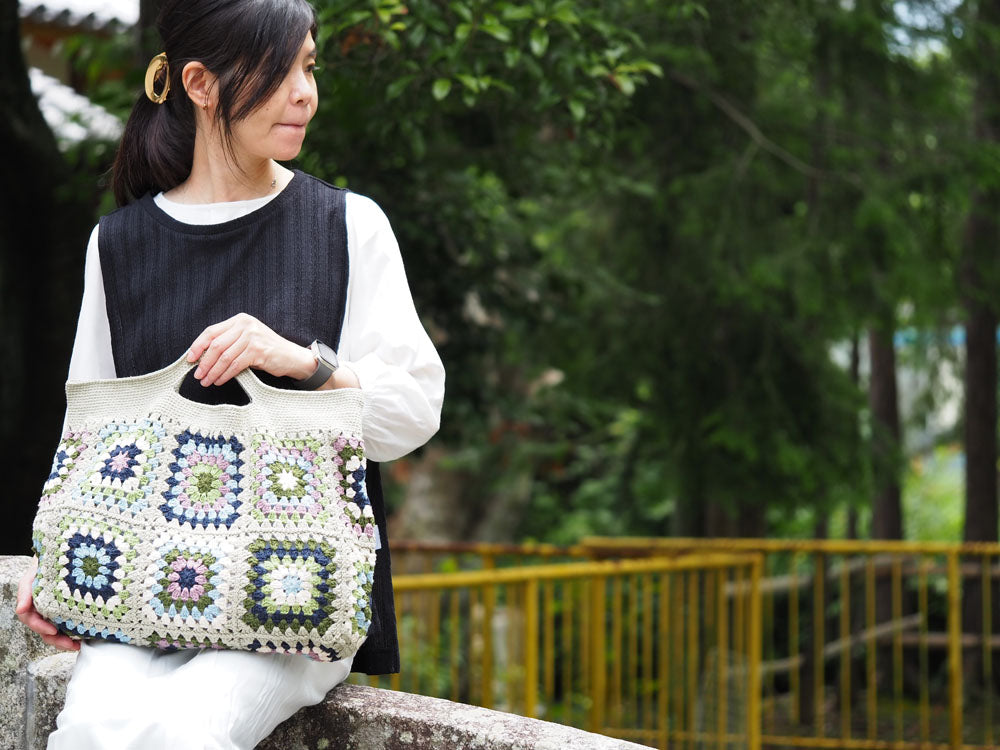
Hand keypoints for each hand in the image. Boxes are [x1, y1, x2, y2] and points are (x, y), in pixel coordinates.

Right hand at [15, 556, 79, 651]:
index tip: (53, 631)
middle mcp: (42, 608)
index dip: (40, 627)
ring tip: (78, 645)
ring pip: (56, 630)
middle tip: (71, 645)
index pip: (30, 619)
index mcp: (31, 600)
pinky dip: (75, 631)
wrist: (67, 551)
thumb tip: (20, 610)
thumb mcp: (34, 572)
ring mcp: (55, 609)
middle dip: (56, 640)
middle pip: (44, 630)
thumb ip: (26, 590)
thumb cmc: (48, 561)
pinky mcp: (69, 608)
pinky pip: (69, 622)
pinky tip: (85, 635)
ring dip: (66, 640)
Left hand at [187, 313, 315, 386]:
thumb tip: (202, 357)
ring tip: (207, 381)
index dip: (198, 346)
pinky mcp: (258, 350)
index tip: (190, 359)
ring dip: (213, 371)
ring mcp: (253, 337)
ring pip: (224, 357)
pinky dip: (225, 375)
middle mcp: (246, 325)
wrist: (292, 357)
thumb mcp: (246, 340)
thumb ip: (228, 343)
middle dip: (204, 362)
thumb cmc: (267, 350)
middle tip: (198, 375)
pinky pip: (235, 365)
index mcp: (240, 320)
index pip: (211, 331)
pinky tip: (220, 380)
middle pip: (216, 345)